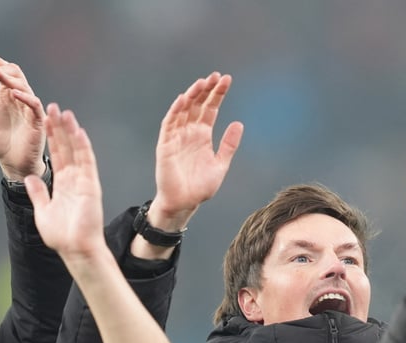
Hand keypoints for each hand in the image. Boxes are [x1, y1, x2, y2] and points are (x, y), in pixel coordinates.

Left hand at [0, 52, 45, 180]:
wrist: (10, 163)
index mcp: (6, 97)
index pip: (7, 73)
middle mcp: (19, 100)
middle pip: (17, 75)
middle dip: (3, 69)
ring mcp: (29, 110)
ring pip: (25, 87)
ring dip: (12, 79)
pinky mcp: (37, 122)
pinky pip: (35, 105)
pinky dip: (26, 97)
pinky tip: (13, 93)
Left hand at [26, 104, 104, 262]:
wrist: (75, 249)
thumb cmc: (62, 236)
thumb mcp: (43, 211)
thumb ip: (38, 194)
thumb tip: (29, 180)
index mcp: (63, 185)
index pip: (57, 156)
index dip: (51, 138)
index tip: (46, 120)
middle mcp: (74, 180)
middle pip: (66, 148)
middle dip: (60, 128)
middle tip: (53, 107)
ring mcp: (83, 182)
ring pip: (77, 151)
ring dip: (71, 131)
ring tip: (64, 112)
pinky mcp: (91, 186)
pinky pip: (87, 163)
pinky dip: (83, 146)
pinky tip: (78, 131)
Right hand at [147, 72, 243, 230]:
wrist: (185, 203)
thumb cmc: (201, 187)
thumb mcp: (221, 164)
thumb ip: (229, 145)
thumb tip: (238, 123)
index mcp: (203, 135)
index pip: (211, 109)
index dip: (218, 94)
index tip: (227, 80)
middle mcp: (190, 132)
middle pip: (198, 105)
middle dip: (207, 90)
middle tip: (217, 76)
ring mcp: (177, 137)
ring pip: (184, 110)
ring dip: (192, 95)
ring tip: (202, 82)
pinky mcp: (166, 144)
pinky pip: (170, 124)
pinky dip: (176, 111)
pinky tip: (184, 98)